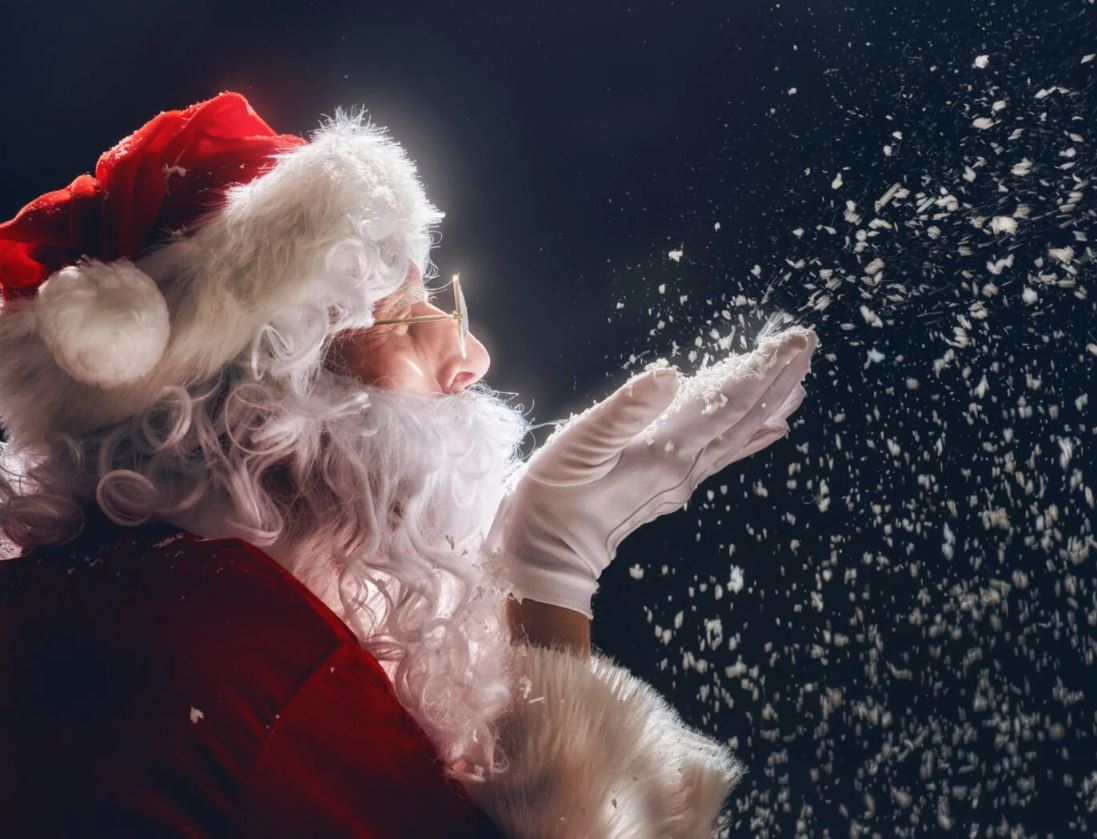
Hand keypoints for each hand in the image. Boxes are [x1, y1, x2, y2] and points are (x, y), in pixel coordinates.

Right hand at [486, 326, 817, 618]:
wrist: (547, 556)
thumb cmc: (554, 498)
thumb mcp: (579, 445)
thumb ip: (626, 409)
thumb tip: (671, 374)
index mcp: (667, 451)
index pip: (728, 402)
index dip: (762, 369)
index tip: (792, 339)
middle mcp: (685, 468)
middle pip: (744, 418)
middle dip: (778, 379)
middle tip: (806, 343)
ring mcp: (681, 481)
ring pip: (739, 436)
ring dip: (771, 404)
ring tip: (800, 379)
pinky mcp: (671, 488)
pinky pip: (725, 456)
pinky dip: (752, 438)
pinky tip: (770, 430)